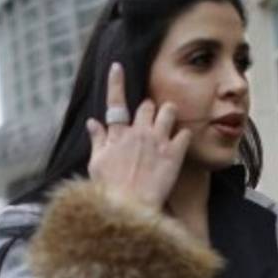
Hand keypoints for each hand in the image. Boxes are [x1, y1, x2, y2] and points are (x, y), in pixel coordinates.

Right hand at [85, 62, 191, 210]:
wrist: (130, 211)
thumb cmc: (109, 191)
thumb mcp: (96, 166)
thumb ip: (97, 141)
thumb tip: (92, 123)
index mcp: (118, 134)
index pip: (115, 101)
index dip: (116, 82)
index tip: (117, 66)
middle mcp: (138, 132)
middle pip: (147, 105)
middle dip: (149, 108)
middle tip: (151, 117)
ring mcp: (158, 142)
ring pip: (169, 111)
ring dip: (169, 113)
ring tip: (169, 121)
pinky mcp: (175, 155)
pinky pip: (185, 134)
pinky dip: (184, 135)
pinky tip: (182, 141)